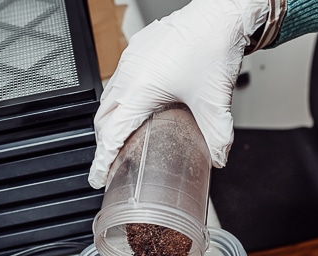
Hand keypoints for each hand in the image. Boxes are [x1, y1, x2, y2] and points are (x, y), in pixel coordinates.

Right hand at [88, 0, 271, 188]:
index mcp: (139, 89)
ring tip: (121, 139)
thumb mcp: (215, 101)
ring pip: (108, 98)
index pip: (111, 134)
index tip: (98, 177)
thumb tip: (217, 157)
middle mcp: (129, 74)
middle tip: (110, 163)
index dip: (102, 160)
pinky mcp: (137, 50)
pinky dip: (120, 100)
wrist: (220, 14)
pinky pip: (119, 80)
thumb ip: (216, 136)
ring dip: (111, 121)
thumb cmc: (212, 45)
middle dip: (103, 144)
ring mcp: (130, 60)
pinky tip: (136, 108)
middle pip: (102, 118)